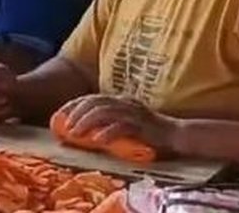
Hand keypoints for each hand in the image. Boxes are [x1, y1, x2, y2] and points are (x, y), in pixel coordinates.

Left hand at [56, 94, 180, 154]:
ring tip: (75, 133)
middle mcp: (125, 103)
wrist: (177, 135)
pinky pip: (122, 127)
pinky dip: (108, 133)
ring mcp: (134, 113)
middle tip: (65, 126)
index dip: (74, 105)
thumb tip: (86, 133)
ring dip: (86, 122)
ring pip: (104, 112)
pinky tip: (97, 140)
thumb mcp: (126, 124)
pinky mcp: (142, 125)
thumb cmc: (150, 133)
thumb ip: (109, 123)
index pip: (92, 98)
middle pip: (94, 102)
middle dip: (76, 113)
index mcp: (120, 100)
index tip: (61, 115)